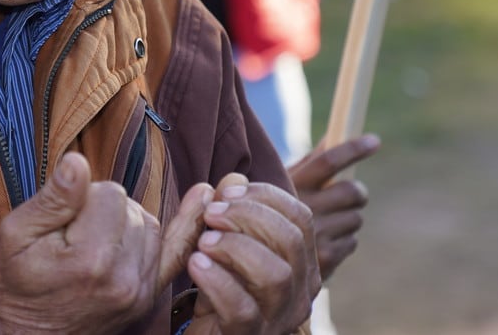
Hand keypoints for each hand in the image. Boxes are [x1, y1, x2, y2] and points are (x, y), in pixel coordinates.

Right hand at [0, 153, 211, 333]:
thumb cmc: (17, 284)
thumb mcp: (16, 235)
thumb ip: (53, 199)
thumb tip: (78, 161)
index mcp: (90, 260)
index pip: (109, 193)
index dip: (83, 196)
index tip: (61, 220)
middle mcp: (124, 278)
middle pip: (132, 207)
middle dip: (103, 210)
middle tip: (72, 236)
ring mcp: (141, 290)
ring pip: (149, 224)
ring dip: (126, 222)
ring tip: (93, 240)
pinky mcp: (148, 296)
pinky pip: (176, 251)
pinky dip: (185, 225)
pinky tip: (202, 196)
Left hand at [184, 175, 320, 334]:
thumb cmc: (215, 289)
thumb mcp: (221, 245)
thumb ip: (226, 211)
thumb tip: (232, 177)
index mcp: (302, 264)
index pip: (301, 217)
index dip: (265, 196)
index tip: (226, 191)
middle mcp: (300, 292)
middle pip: (291, 240)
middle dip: (248, 216)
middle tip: (211, 214)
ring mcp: (278, 319)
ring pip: (275, 275)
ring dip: (235, 247)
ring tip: (203, 242)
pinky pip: (242, 309)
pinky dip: (217, 281)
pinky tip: (196, 265)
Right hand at [288, 134, 379, 279]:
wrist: (258, 263)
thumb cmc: (274, 215)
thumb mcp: (284, 185)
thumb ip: (310, 162)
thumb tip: (334, 134)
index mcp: (289, 185)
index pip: (327, 161)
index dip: (353, 149)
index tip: (374, 141)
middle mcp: (300, 208)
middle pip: (351, 191)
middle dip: (357, 192)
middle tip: (353, 194)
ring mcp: (313, 235)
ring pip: (355, 218)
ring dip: (348, 218)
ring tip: (330, 223)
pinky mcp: (324, 259)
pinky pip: (352, 242)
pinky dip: (344, 240)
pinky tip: (326, 243)